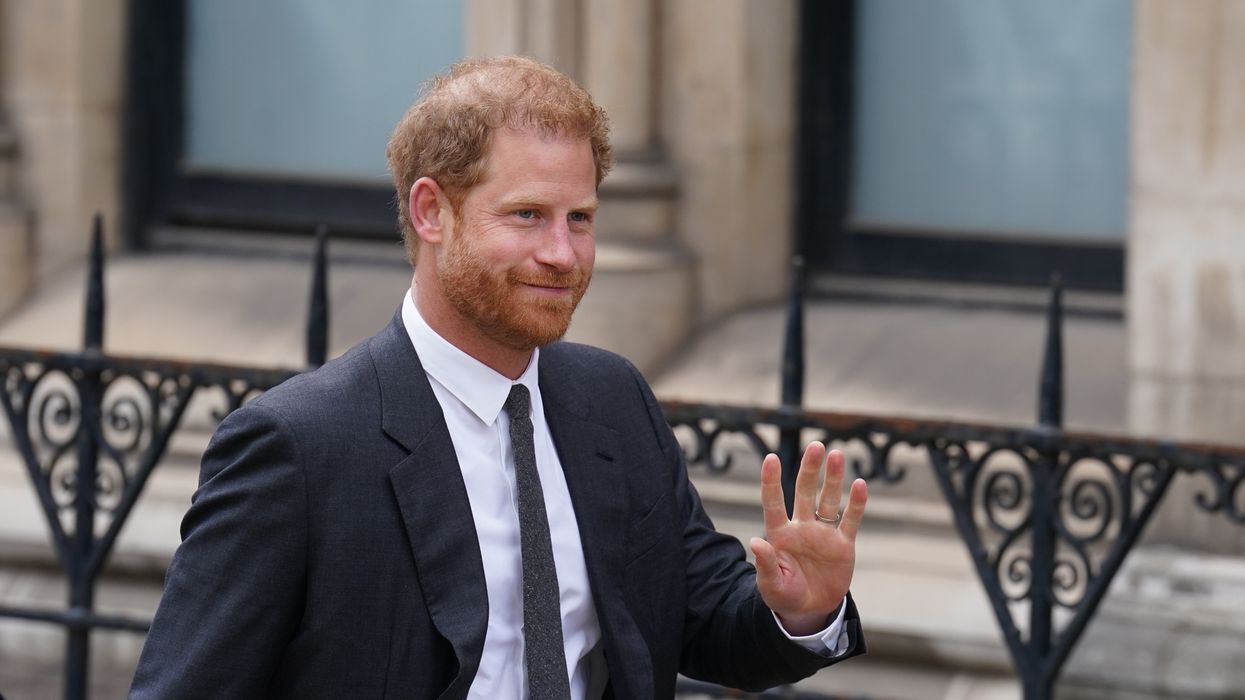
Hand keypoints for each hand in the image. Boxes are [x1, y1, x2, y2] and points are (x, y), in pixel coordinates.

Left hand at [749, 442, 867, 635]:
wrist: (810, 610)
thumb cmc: (784, 596)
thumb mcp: (771, 586)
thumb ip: (766, 565)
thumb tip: (756, 543)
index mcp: (779, 534)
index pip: (773, 503)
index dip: (771, 481)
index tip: (770, 458)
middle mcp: (801, 527)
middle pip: (805, 492)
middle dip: (810, 469)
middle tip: (816, 446)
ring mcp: (823, 533)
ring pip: (829, 500)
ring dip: (833, 478)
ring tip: (837, 454)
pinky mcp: (843, 544)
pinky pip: (850, 520)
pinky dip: (856, 504)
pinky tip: (859, 484)